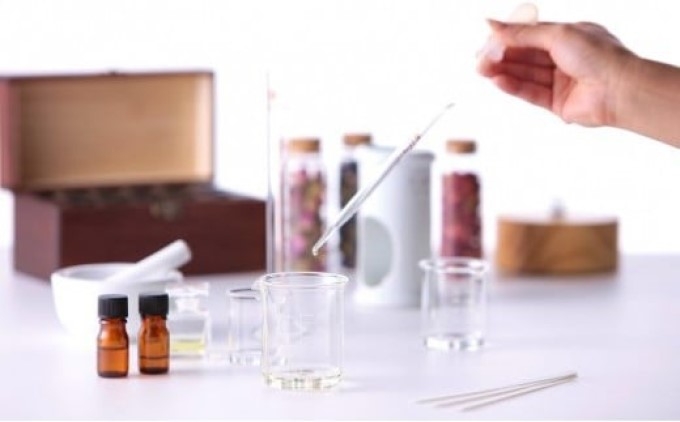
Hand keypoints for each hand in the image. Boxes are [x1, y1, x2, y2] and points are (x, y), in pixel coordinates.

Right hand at [477, 20, 637, 127]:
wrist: (620, 90)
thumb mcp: (556, 34)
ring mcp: (560, 81)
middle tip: (478, 59)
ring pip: (525, 75)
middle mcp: (564, 58)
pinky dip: (514, 87)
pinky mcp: (557, 103)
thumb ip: (522, 33)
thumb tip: (492, 25)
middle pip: (524, 57)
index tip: (486, 39)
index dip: (508, 38)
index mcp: (569, 36)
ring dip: (503, 72)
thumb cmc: (599, 56)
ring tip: (482, 70)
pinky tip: (498, 81)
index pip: (530, 36)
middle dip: (501, 57)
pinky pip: (530, 93)